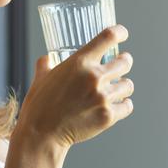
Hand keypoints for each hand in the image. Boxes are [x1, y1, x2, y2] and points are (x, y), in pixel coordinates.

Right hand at [17, 25, 134, 151]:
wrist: (41, 134)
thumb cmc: (39, 106)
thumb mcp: (40, 79)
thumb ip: (46, 65)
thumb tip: (46, 59)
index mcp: (79, 62)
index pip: (108, 36)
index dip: (120, 32)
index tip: (122, 34)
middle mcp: (94, 77)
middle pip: (125, 62)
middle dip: (124, 63)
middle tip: (121, 65)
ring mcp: (103, 97)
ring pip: (128, 85)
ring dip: (123, 86)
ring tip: (118, 89)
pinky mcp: (108, 116)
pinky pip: (127, 106)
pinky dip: (123, 105)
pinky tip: (118, 105)